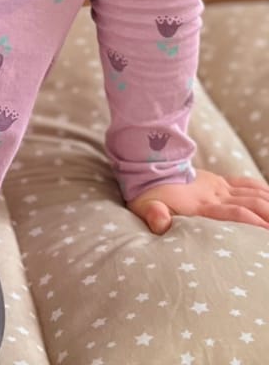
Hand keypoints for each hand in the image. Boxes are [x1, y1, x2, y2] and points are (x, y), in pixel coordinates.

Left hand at [128, 169, 268, 233]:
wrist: (146, 164)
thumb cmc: (146, 192)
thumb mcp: (144, 206)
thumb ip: (154, 215)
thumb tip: (159, 222)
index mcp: (200, 206)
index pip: (235, 215)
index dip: (255, 225)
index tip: (267, 238)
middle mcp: (214, 195)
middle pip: (251, 205)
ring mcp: (218, 186)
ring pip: (253, 194)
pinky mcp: (219, 180)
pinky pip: (247, 184)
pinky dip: (264, 191)